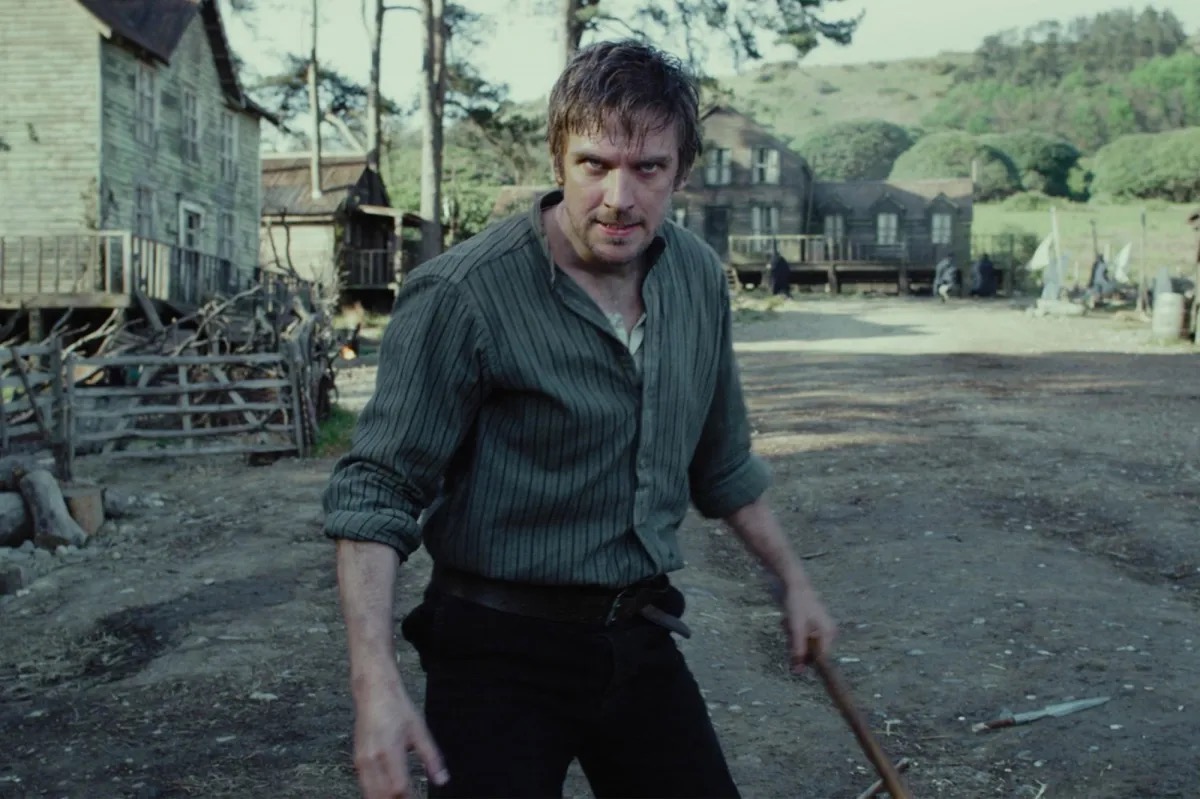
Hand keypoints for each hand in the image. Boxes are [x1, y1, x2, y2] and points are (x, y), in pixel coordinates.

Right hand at [353, 678, 448, 797]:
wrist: (374, 693)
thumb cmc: (396, 708)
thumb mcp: (420, 730)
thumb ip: (431, 757)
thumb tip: (442, 779)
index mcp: (389, 750)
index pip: (399, 787)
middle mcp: (372, 759)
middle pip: (382, 795)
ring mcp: (361, 762)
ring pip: (371, 794)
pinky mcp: (357, 761)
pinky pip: (365, 786)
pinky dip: (375, 795)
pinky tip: (387, 796)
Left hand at [779, 583, 835, 673]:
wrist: (792, 582)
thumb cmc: (796, 604)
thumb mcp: (796, 629)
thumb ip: (797, 650)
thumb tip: (798, 672)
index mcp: (829, 633)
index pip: (820, 658)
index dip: (807, 661)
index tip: (795, 664)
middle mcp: (827, 632)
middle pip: (810, 651)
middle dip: (796, 644)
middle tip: (789, 629)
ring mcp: (818, 628)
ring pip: (802, 643)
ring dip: (792, 637)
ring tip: (787, 622)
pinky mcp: (809, 624)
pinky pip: (799, 636)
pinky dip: (791, 631)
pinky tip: (787, 620)